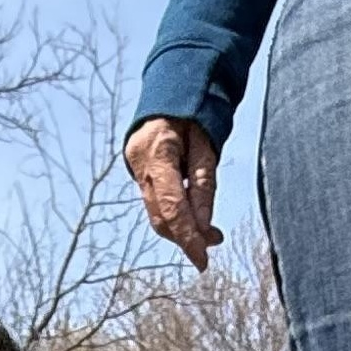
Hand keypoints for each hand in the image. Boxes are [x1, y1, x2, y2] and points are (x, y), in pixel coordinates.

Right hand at [125, 115, 224, 269]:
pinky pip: (156, 203)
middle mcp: (140, 164)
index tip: (202, 261)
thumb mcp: (206, 143)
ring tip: (209, 232)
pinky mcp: (139, 174)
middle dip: (186, 236)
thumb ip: (203, 185)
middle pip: (161, 217)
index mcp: (157, 152)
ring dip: (182, 229)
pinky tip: (193, 214)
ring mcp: (136, 170)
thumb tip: (204, 227)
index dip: (188, 238)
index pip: (172, 208)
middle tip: (214, 241)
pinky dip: (175, 215)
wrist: (169, 89)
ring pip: (157, 214)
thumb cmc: (193, 111)